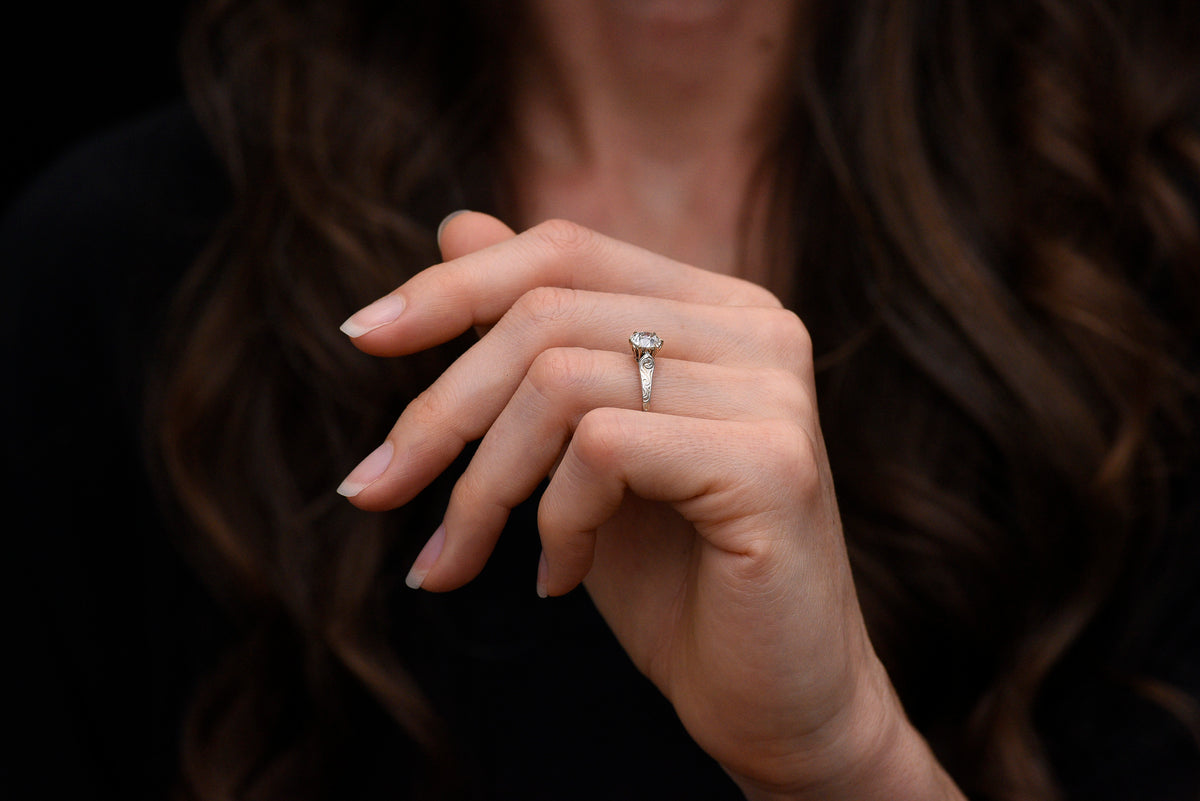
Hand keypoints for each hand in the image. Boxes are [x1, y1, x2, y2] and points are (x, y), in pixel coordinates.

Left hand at [338, 212, 962, 799]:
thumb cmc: (673, 578)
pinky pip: (601, 449)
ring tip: (462, 560)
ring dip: (482, 485)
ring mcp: (772, 389)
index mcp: (716, 310)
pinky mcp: (771, 460)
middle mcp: (757, 328)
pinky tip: (560, 580)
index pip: (563, 250)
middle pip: (544, 314)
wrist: (772, 699)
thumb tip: (456, 223)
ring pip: (559, 381)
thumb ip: (534, 340)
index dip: (453, 285)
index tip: (360, 337)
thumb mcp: (577, 452)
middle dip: (438, 412)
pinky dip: (553, 523)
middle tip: (375, 493)